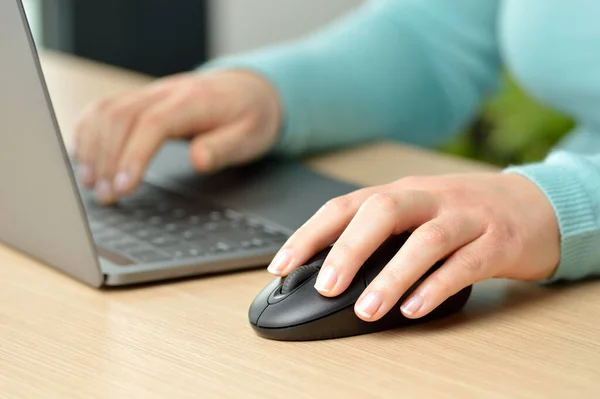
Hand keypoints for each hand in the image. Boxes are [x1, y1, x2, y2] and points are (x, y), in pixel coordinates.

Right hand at [71, 69, 281, 203]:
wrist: (249, 89)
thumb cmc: (250, 116)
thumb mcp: (251, 137)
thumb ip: (224, 148)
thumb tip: (199, 159)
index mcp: (194, 101)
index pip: (153, 124)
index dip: (134, 155)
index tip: (124, 188)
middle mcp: (166, 92)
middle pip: (121, 118)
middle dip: (107, 159)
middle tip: (106, 197)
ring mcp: (151, 93)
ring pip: (107, 112)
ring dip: (93, 147)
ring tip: (92, 184)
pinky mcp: (142, 99)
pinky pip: (105, 107)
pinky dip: (88, 130)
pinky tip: (83, 156)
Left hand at [267, 173, 559, 320]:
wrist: (534, 204)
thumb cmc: (461, 213)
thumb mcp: (415, 214)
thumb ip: (378, 235)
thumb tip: (328, 271)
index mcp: (401, 192)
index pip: (345, 206)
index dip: (310, 234)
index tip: (281, 265)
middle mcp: (429, 198)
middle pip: (383, 210)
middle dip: (348, 248)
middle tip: (324, 287)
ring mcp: (465, 217)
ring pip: (425, 240)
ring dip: (392, 276)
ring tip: (366, 310)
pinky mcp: (497, 242)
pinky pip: (465, 264)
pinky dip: (436, 287)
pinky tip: (414, 309)